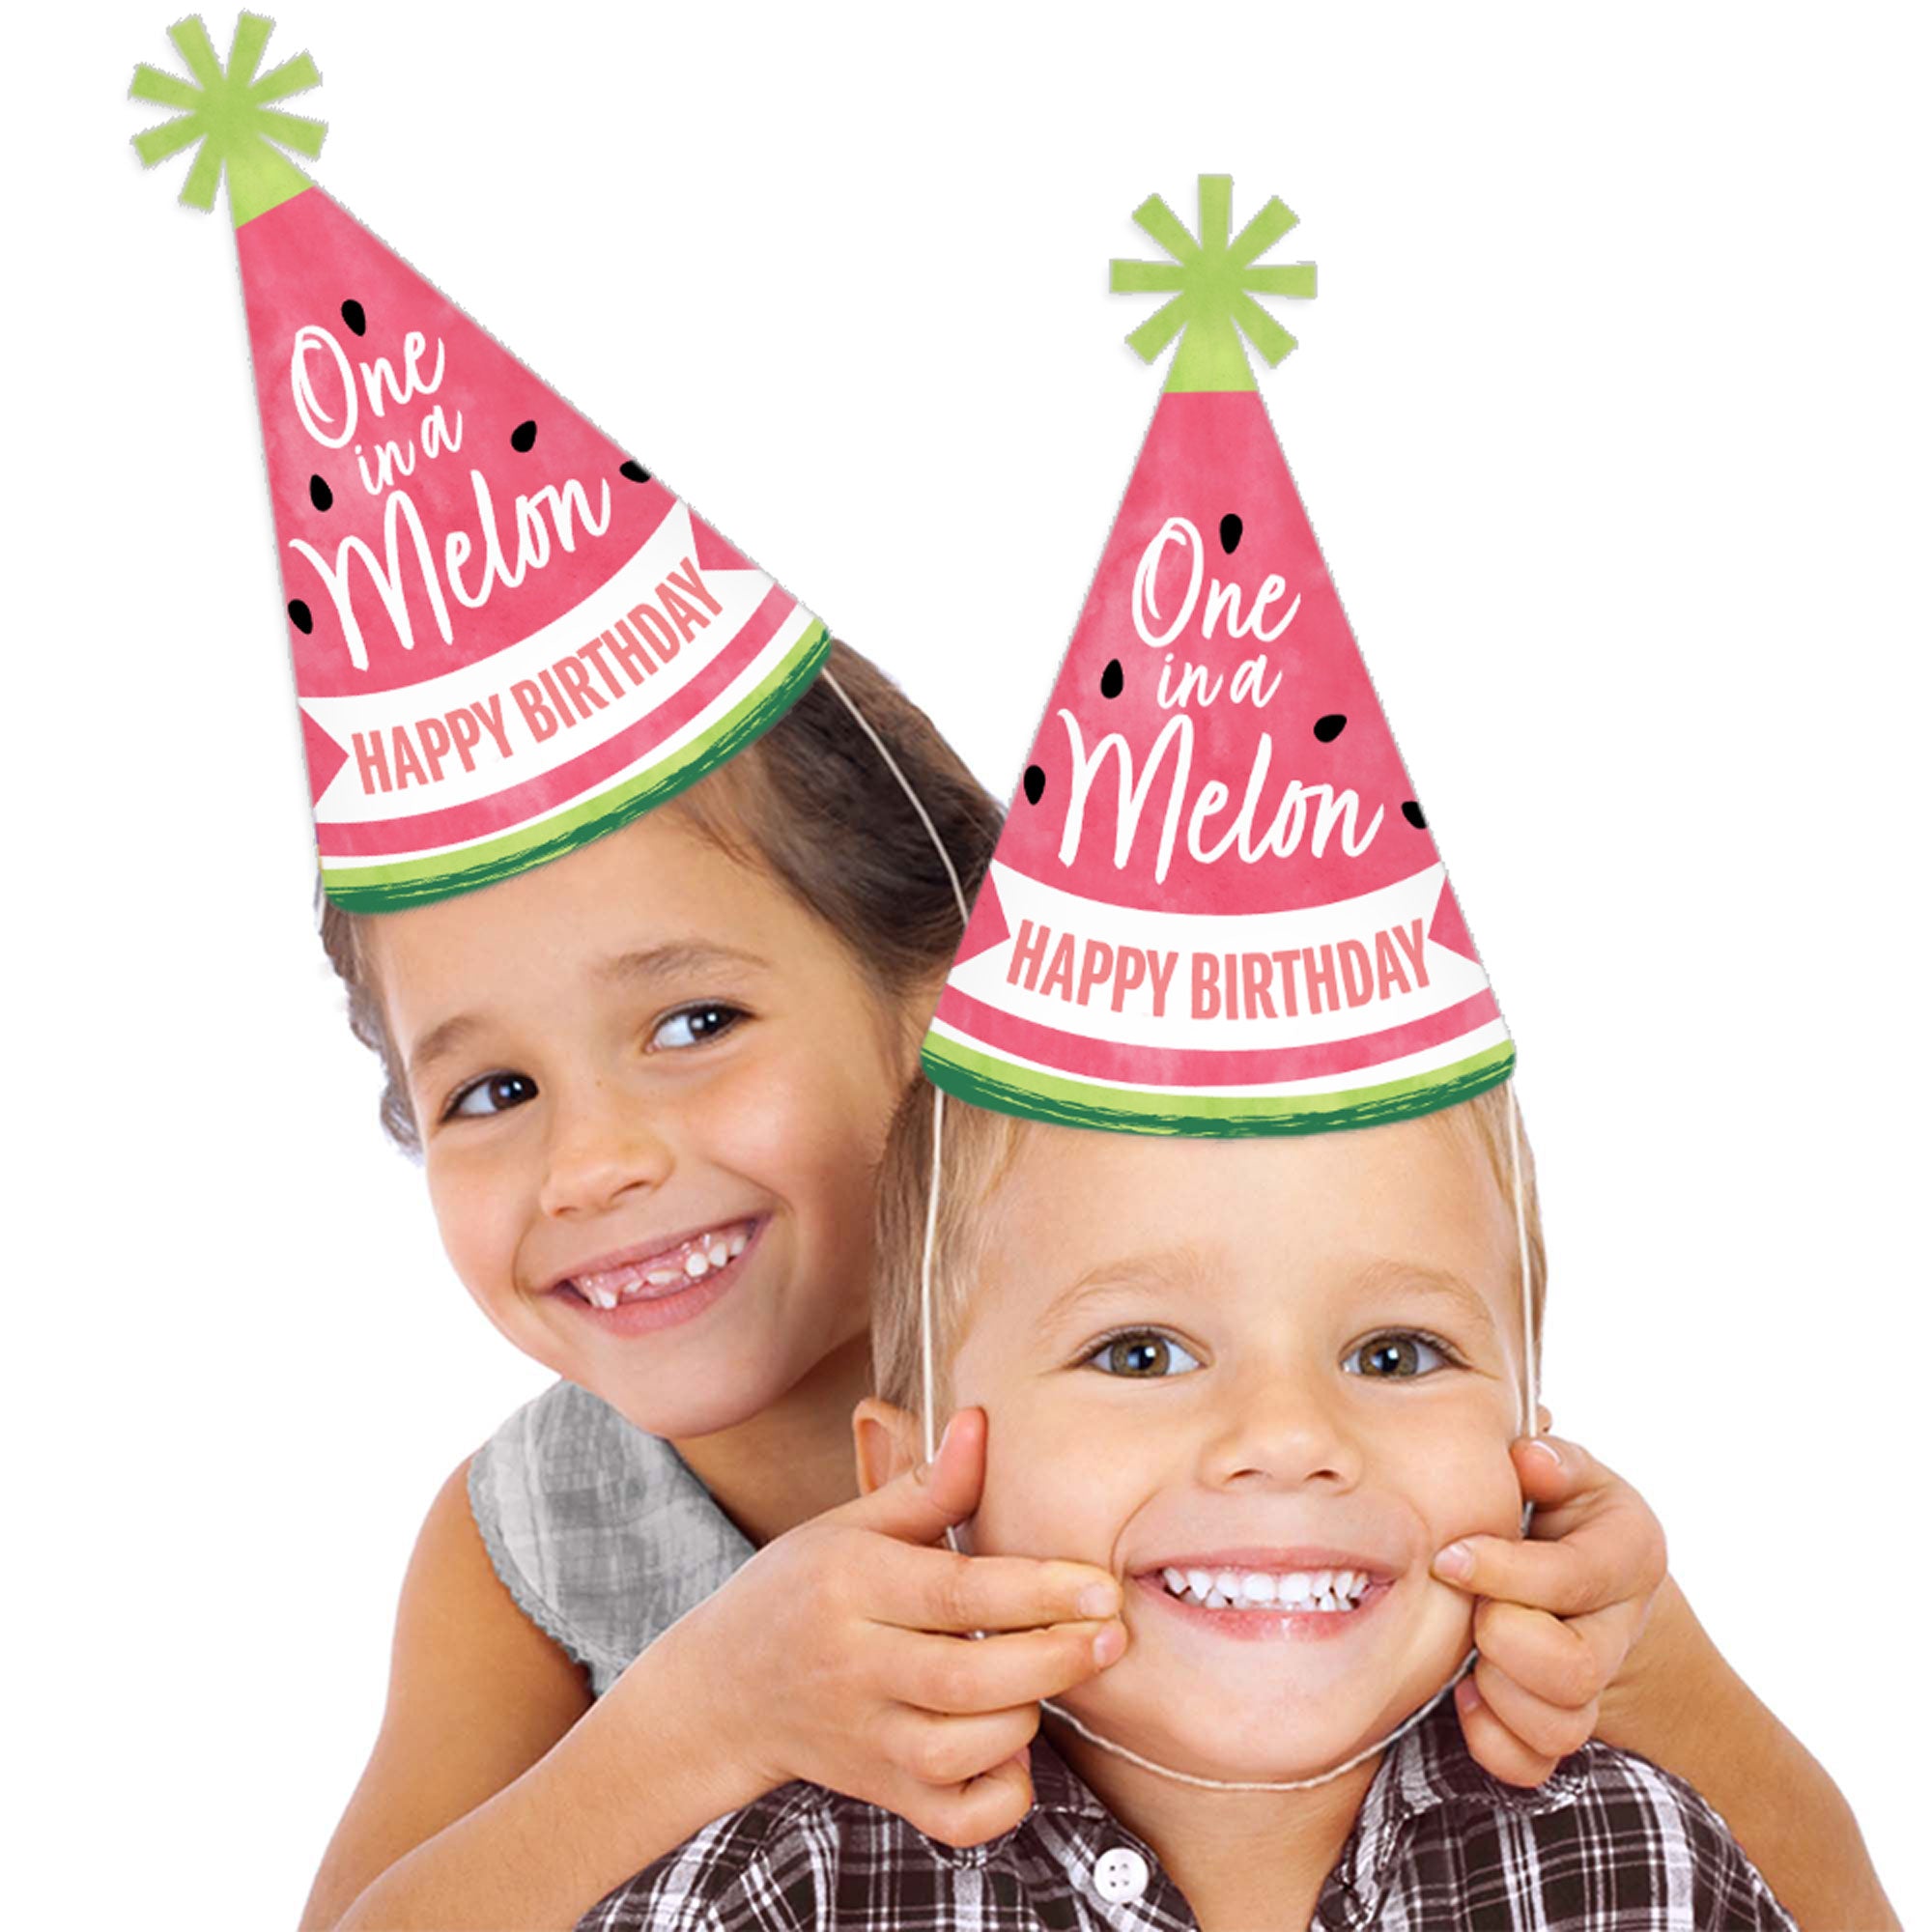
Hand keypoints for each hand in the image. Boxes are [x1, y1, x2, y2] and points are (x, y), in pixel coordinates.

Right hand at [640, 1409, 1125, 1846]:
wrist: (723, 1690)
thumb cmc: (799, 1592)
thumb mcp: (849, 1525)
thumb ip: (927, 1486)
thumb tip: (981, 1423)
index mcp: (849, 1585)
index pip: (956, 1591)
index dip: (1038, 1590)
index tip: (1101, 1586)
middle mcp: (853, 1667)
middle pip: (968, 1678)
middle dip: (1055, 1658)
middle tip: (1112, 1635)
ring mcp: (865, 1740)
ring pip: (963, 1750)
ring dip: (1024, 1720)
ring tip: (1045, 1679)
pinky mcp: (881, 1792)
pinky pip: (956, 1818)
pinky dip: (1002, 1797)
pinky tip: (1013, 1751)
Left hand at [1429, 1409, 1668, 1786]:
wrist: (1581, 1577)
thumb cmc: (1553, 1504)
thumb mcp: (1560, 1468)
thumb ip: (1549, 1459)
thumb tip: (1529, 1457)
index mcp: (1629, 1551)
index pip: (1575, 1578)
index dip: (1505, 1573)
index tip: (1446, 1558)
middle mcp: (1621, 1624)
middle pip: (1574, 1669)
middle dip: (1502, 1640)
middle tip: (1467, 1610)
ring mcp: (1598, 1685)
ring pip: (1560, 1727)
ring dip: (1497, 1694)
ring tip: (1467, 1651)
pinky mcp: (1563, 1726)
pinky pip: (1534, 1766)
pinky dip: (1493, 1742)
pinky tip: (1465, 1698)